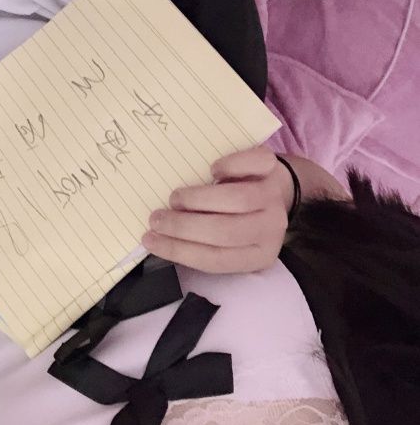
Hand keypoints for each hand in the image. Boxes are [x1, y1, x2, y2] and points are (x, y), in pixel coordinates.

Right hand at [141, 146, 292, 273]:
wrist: (275, 187)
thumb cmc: (238, 217)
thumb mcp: (227, 240)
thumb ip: (202, 242)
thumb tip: (156, 237)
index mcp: (258, 255)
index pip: (215, 260)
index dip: (178, 250)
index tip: (148, 239)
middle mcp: (270, 229)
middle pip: (225, 232)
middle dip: (183, 227)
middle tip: (156, 218)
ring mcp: (272, 197)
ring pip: (236, 200)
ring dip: (198, 199)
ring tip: (175, 199)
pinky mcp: (271, 168)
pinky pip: (252, 164)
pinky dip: (229, 165)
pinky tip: (212, 171)